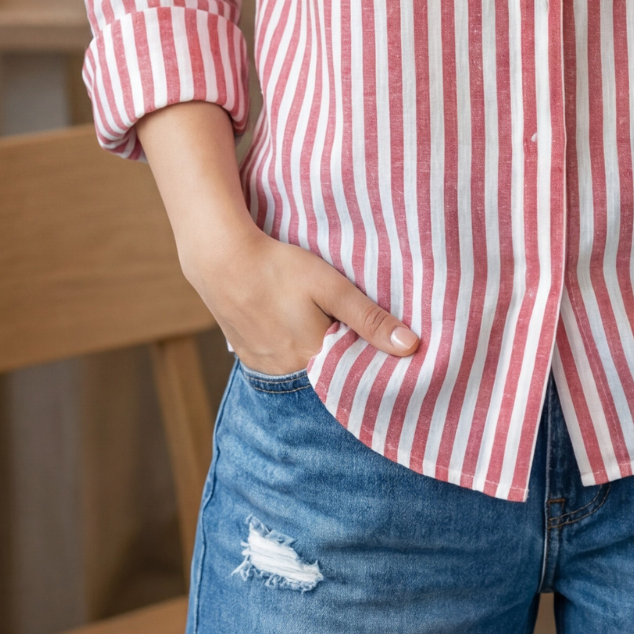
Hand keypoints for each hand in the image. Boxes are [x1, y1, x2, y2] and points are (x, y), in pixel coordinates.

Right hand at [136, 100, 418, 374]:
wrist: (222, 260)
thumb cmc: (280, 268)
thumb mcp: (332, 287)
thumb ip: (370, 319)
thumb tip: (411, 347)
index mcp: (313, 359)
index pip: (351, 374)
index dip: (367, 362)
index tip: (384, 351)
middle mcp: (288, 373)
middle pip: (326, 373)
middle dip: (342, 358)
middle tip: (349, 329)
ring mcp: (264, 368)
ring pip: (302, 369)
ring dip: (315, 354)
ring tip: (319, 325)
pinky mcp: (248, 357)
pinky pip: (279, 364)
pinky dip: (291, 351)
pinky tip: (293, 326)